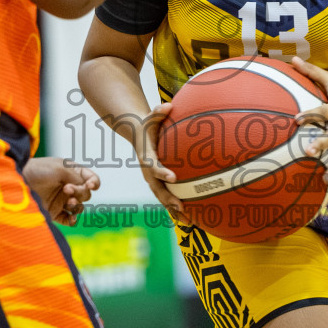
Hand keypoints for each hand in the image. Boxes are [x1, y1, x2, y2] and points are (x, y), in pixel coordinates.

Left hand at [25, 157, 100, 225]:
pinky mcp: (55, 212)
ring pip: (79, 207)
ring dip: (77, 205)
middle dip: (80, 192)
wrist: (18, 180)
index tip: (90, 185)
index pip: (91, 179)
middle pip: (86, 194)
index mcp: (73, 173)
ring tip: (68, 202)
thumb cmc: (38, 170)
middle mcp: (69, 187)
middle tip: (66, 189)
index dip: (94, 183)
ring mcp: (62, 200)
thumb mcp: (60, 168)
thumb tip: (85, 189)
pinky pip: (69, 220)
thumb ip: (76, 177)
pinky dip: (73, 221)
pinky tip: (72, 219)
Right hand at [133, 102, 184, 217]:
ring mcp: (152, 179)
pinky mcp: (157, 182)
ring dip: (174, 210)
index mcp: (146, 157)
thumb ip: (158, 111)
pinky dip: (175, 208)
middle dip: (169, 199)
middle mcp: (148, 171)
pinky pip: (166, 197)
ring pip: (162, 197)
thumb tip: (168, 105)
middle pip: (157, 188)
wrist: (138, 133)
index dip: (162, 172)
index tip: (174, 178)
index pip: (153, 166)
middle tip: (182, 208)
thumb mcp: (151, 116)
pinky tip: (189, 219)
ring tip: (189, 222)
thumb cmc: (148, 123)